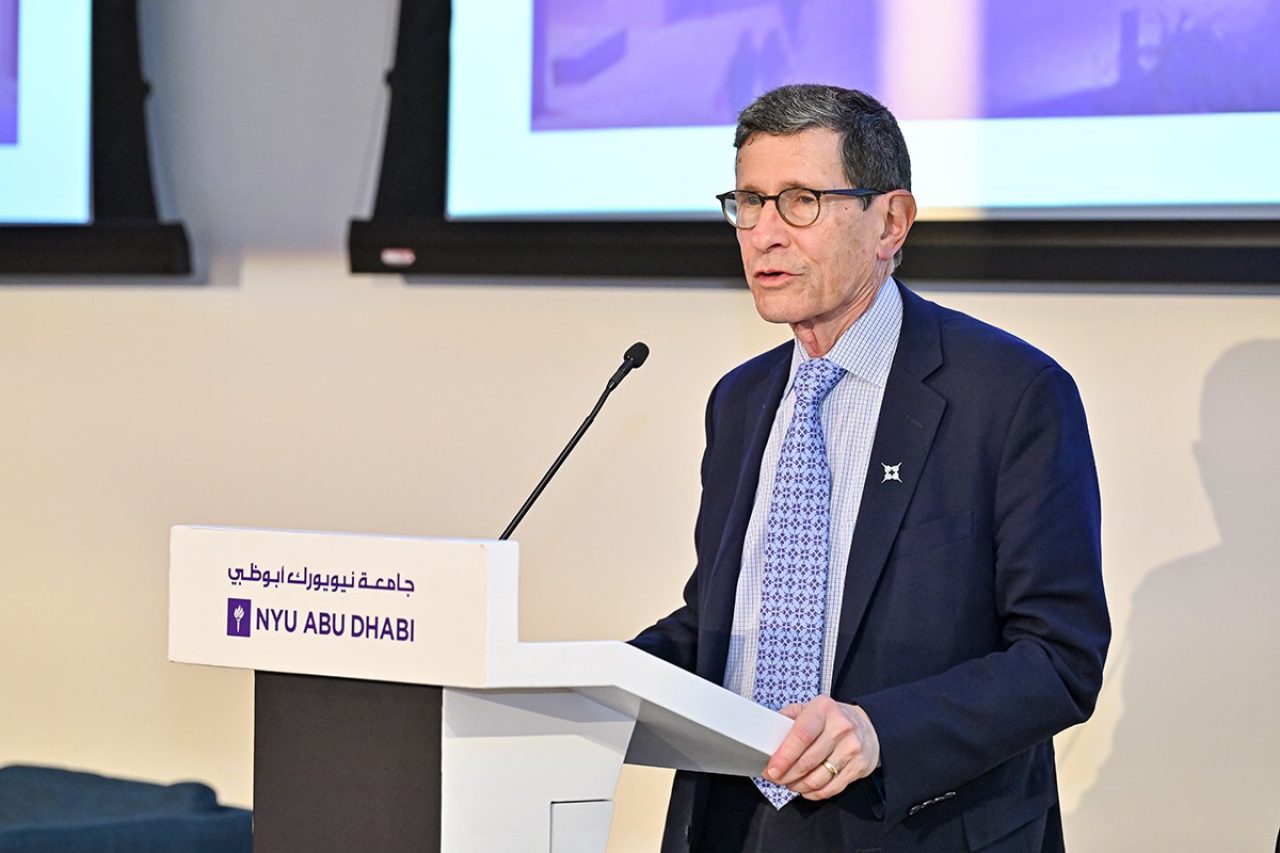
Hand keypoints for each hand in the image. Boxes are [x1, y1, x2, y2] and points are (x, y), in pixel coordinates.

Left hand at [763, 696, 879, 799]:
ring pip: (818, 778)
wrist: (868, 726)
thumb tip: (767, 734)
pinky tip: (805, 789)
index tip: (771, 769)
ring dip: (798, 786)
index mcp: (823, 709)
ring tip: (789, 783)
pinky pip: (831, 788)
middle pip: (807, 761)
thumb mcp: (811, 708)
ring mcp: (852, 748)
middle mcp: (840, 727)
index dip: (783, 756)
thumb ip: (789, 718)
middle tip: (775, 778)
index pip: (801, 736)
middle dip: (786, 775)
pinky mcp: (859, 766)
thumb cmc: (832, 719)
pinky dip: (814, 793)